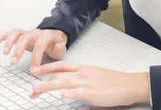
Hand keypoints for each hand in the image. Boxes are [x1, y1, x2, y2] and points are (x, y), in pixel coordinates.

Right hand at [0, 28, 67, 69]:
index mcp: (47, 36)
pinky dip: (2, 37)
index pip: (40, 46)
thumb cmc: (56, 43)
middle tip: (13, 62)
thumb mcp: (62, 47)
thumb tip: (55, 47)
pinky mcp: (21, 34)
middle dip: (19, 50)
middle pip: (25, 38)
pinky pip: (10, 33)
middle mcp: (36, 33)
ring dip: (9, 42)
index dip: (36, 58)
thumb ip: (60, 48)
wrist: (55, 34)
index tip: (33, 70)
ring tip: (4, 53)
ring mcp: (28, 32)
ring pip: (17, 33)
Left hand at [30, 62, 149, 106]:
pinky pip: (80, 92)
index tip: (36, 70)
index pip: (62, 65)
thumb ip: (82, 81)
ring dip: (48, 86)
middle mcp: (83, 73)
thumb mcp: (95, 77)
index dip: (47, 67)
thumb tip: (70, 90)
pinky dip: (71, 93)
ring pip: (64, 82)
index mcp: (84, 69)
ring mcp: (88, 82)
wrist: (129, 84)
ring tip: (36, 90)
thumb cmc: (114, 83)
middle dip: (43, 80)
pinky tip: (62, 95)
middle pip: (59, 74)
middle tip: (30, 88)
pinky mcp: (94, 92)